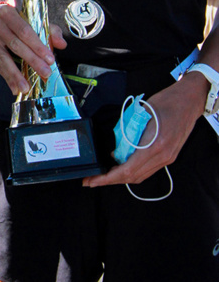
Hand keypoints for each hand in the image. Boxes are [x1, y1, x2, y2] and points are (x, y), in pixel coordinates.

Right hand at [0, 3, 66, 94]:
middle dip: (32, 60)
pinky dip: (7, 77)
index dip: (38, 45)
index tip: (50, 59)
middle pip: (15, 44)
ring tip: (26, 88)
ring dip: (15, 74)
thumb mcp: (32, 20)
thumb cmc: (14, 21)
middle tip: (45, 73)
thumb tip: (61, 44)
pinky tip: (15, 88)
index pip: (24, 30)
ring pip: (2, 57)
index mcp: (7, 12)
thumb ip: (49, 31)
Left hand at [83, 73, 206, 188]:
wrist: (188, 101)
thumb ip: (127, 133)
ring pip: (141, 175)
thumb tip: (115, 150)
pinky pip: (148, 169)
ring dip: (122, 176)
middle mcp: (162, 156)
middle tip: (92, 180)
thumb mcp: (139, 115)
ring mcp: (168, 158)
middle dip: (111, 180)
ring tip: (104, 174)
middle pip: (133, 177)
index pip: (128, 170)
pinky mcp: (169, 156)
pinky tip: (121, 164)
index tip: (94, 180)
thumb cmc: (165, 102)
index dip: (109, 178)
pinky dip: (133, 169)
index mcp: (154, 146)